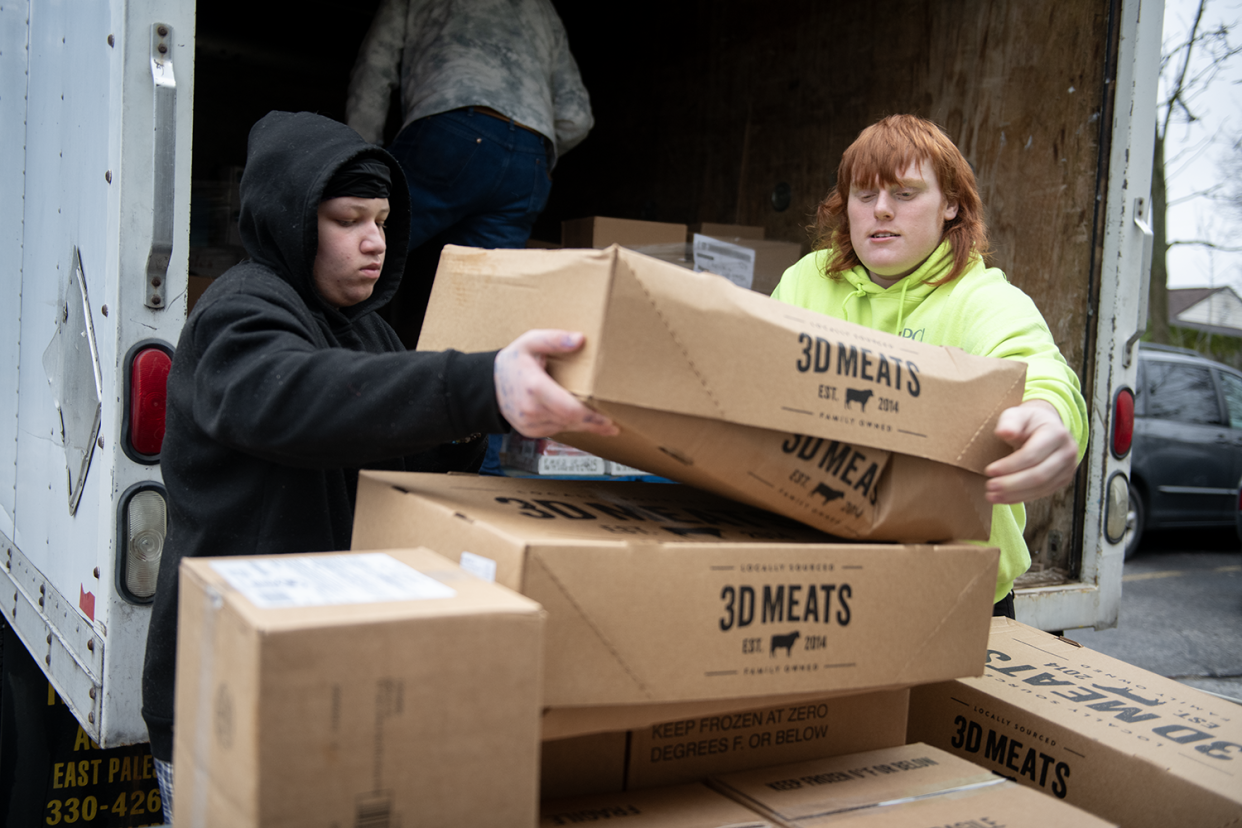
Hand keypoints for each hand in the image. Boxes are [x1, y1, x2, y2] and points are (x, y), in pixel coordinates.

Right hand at [494, 330, 619, 438]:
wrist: (488, 383)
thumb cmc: (512, 361)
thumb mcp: (530, 341)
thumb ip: (554, 339)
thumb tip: (579, 339)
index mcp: (534, 387)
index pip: (570, 410)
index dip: (592, 418)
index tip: (609, 421)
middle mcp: (531, 409)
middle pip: (571, 422)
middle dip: (593, 424)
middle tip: (611, 425)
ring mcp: (529, 423)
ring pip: (565, 428)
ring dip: (581, 424)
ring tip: (598, 421)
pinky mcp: (529, 431)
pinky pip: (555, 430)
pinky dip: (567, 425)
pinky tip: (576, 418)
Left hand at [984, 399, 1079, 503]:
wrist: (1046, 427)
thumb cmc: (1028, 421)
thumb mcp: (1016, 414)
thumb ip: (1009, 421)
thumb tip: (1004, 432)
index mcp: (1056, 433)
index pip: (1032, 454)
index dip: (1010, 465)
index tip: (989, 470)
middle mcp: (1067, 452)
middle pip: (1039, 475)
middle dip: (1011, 484)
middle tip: (989, 486)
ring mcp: (1068, 468)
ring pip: (1041, 488)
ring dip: (1015, 494)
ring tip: (992, 495)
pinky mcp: (1063, 480)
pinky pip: (1042, 493)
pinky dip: (1022, 497)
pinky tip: (1004, 498)